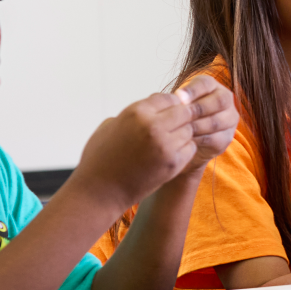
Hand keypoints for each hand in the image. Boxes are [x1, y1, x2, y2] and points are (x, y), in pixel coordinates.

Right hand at [73, 91, 202, 212]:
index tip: (166, 113)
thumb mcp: (110, 126)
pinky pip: (190, 148)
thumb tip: (148, 109)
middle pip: (184, 111)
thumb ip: (132, 115)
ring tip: (169, 142)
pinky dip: (184, 150)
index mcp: (136, 112)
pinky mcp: (173, 163)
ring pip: (189, 130)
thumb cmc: (100, 158)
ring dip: (182, 134)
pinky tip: (170, 154)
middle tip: (172, 128)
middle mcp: (153, 126)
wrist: (100, 192)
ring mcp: (165, 145)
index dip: (169, 105)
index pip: (168, 97)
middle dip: (180, 118)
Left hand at [172, 75, 238, 178]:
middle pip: (219, 101)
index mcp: (212, 86)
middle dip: (198, 109)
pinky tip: (186, 140)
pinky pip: (215, 139)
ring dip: (197, 126)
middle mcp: (225, 99)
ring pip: (216, 121)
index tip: (178, 97)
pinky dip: (199, 140)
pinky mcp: (226, 137)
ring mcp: (229, 119)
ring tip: (181, 129)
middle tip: (181, 116)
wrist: (187, 136)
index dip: (192, 90)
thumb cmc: (181, 114)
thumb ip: (179, 99)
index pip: (206, 84)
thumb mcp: (178, 102)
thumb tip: (177, 99)